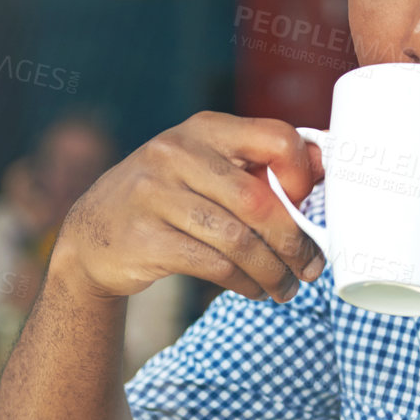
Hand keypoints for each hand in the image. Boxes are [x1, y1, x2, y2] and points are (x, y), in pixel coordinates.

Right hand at [50, 112, 325, 303]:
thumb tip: (326, 166)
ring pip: (238, 240)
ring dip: (272, 272)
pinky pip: (213, 265)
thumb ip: (257, 164)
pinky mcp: (145, 238)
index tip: (309, 206)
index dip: (303, 175)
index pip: (275, 137)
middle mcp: (176, 153)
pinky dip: (244, 283)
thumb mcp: (205, 167)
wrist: (93, 233)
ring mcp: (155, 195)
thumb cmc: (168, 199)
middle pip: (259, 201)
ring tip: (285, 289)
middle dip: (295, 242)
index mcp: (205, 128)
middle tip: (311, 268)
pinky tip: (253, 290)